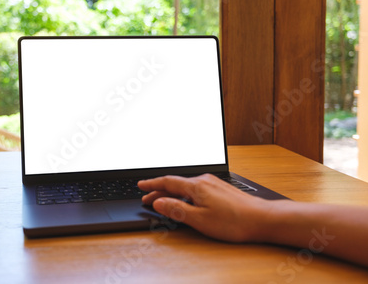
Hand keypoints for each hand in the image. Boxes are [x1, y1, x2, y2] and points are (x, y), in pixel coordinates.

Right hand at [138, 174, 274, 241]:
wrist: (262, 218)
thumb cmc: (233, 221)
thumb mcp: (199, 219)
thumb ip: (176, 209)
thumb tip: (158, 202)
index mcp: (196, 186)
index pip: (167, 182)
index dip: (152, 184)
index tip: (141, 186)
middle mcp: (204, 180)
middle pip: (176, 183)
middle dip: (159, 191)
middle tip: (147, 198)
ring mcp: (213, 183)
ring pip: (186, 186)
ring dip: (172, 193)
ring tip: (163, 201)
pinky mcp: (220, 189)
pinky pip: (196, 188)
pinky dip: (185, 194)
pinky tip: (186, 201)